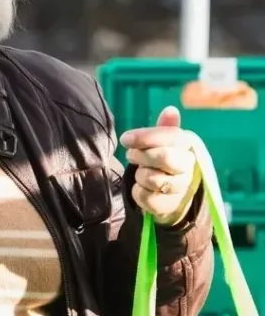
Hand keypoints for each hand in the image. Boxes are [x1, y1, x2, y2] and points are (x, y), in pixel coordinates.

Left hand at [119, 106, 200, 226]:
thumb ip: (165, 128)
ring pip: (152, 178)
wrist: (172, 195)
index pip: (171, 137)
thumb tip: (171, 109)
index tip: (125, 139)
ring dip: (140, 174)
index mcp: (189, 146)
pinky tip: (144, 188)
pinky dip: (138, 191)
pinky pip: (144, 196)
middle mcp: (190, 167)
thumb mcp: (165, 142)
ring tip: (143, 172)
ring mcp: (181, 188)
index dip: (145, 137)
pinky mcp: (168, 205)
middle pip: (164, 157)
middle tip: (132, 156)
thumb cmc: (164, 161)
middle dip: (141, 155)